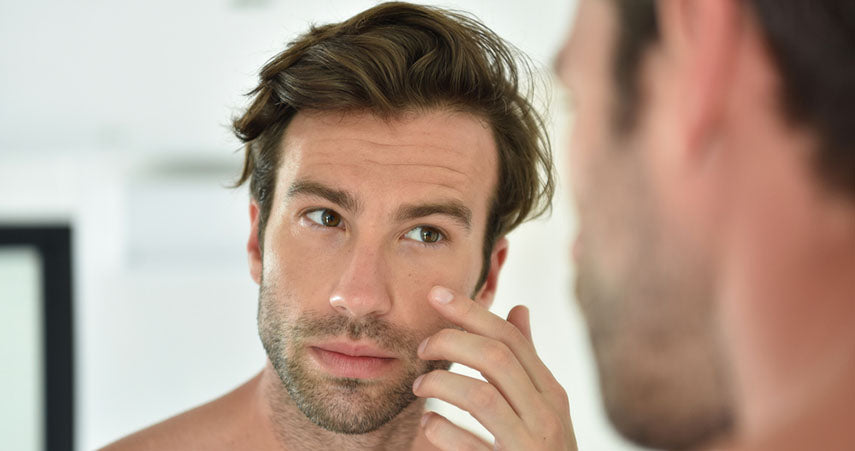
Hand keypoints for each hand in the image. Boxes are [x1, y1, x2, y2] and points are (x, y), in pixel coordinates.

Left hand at [412, 285, 577, 450]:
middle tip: (422, 347)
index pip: (510, 339)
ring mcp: (530, 447)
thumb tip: (519, 309)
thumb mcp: (541, 406)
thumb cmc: (540, 450)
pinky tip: (430, 424)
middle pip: (496, 359)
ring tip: (420, 388)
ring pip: (481, 397)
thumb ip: (527, 362)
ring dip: (441, 384)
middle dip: (451, 342)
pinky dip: (441, 430)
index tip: (436, 294)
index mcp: (551, 394)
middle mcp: (546, 417)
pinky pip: (468, 444)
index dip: (471, 311)